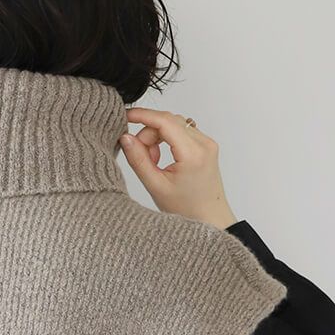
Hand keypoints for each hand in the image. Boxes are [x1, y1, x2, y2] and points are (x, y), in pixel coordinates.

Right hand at [118, 107, 237, 228]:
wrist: (210, 219)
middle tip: (141, 155)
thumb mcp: (156, 186)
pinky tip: (162, 158)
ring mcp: (207, 142)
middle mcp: (204, 143)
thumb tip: (125, 137)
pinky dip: (167, 139)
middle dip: (148, 132)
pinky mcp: (206, 145)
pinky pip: (181, 131)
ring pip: (174, 124)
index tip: (125, 116)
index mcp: (193, 154)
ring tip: (153, 161)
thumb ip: (138, 159)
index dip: (142, 115)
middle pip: (168, 120)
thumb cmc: (186, 209)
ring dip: (157, 137)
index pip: (165, 121)